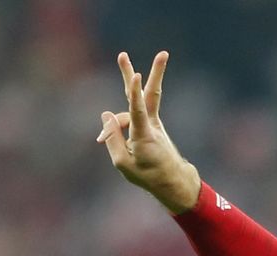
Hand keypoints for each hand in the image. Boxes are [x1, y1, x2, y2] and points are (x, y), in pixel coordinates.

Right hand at [97, 51, 200, 213]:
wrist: (172, 180)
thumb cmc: (147, 174)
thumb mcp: (122, 164)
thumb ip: (112, 138)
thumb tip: (105, 114)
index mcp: (144, 136)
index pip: (138, 111)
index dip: (135, 93)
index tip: (136, 75)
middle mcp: (151, 125)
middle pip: (151, 95)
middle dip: (155, 74)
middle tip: (163, 53)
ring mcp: (153, 122)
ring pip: (143, 96)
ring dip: (131, 77)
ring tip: (123, 56)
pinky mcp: (150, 123)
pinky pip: (135, 111)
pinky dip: (120, 121)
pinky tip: (105, 132)